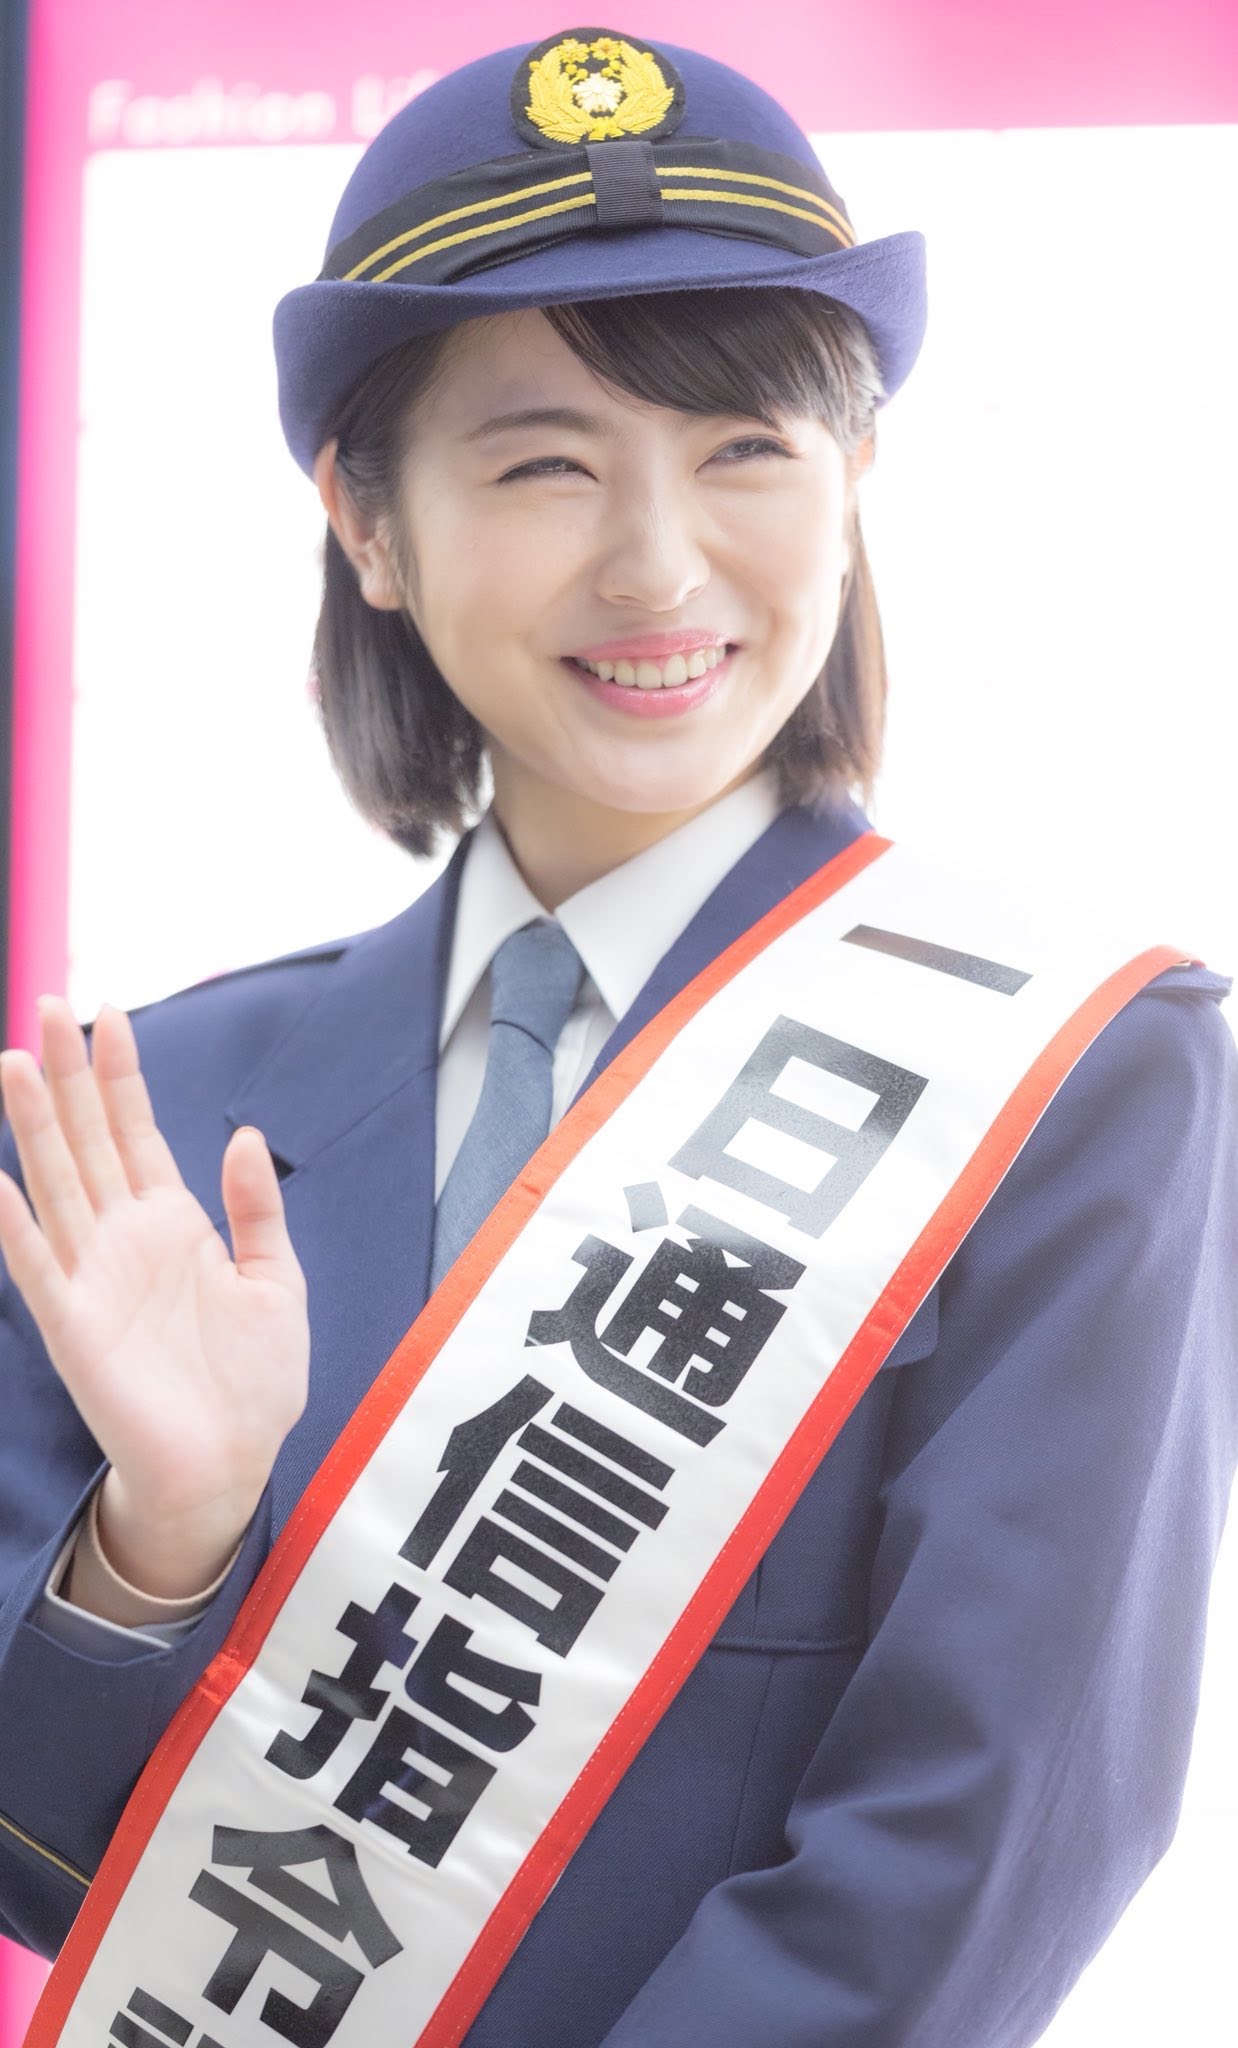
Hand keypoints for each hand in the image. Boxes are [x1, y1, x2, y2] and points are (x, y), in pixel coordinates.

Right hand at [0, 996, 308, 1599]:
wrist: (232, 1465)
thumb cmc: (254, 1382)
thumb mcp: (276, 1281)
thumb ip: (257, 1209)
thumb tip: (247, 1133)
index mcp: (174, 1224)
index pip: (137, 1131)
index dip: (121, 1074)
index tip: (109, 1013)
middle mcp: (125, 1239)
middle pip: (86, 1140)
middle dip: (66, 1076)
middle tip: (45, 1006)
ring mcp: (94, 1277)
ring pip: (55, 1183)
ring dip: (32, 1127)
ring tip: (12, 1064)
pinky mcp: (74, 1326)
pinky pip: (35, 1265)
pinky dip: (12, 1224)